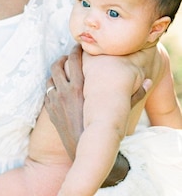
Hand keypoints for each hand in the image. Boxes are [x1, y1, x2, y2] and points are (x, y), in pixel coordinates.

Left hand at [45, 47, 150, 184]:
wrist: (84, 148)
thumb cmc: (103, 129)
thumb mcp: (117, 111)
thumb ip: (134, 96)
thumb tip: (148, 82)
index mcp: (80, 88)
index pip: (75, 60)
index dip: (76, 51)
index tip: (79, 47)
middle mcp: (65, 92)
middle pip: (57, 65)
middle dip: (62, 58)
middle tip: (68, 56)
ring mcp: (55, 101)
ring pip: (50, 78)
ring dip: (55, 71)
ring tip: (61, 69)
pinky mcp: (50, 110)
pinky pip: (47, 91)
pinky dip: (51, 86)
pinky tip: (57, 86)